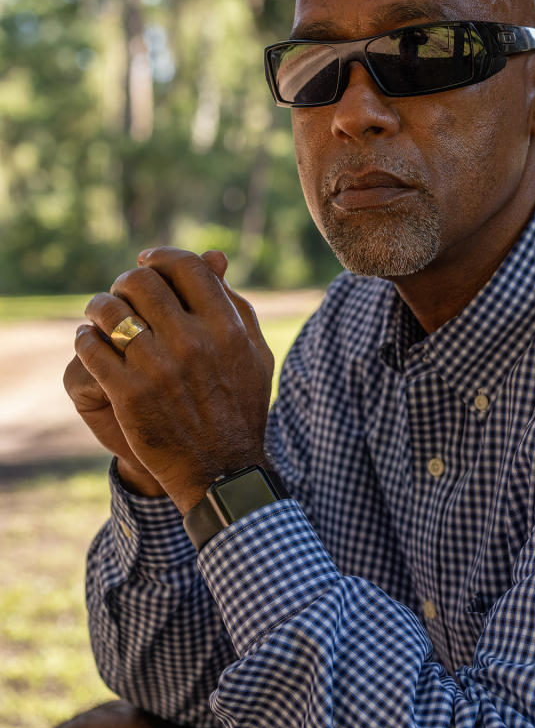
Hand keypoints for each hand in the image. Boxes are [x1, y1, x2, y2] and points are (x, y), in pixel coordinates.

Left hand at [70, 249, 274, 514]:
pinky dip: (86, 339)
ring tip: (99, 315)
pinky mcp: (128, 394)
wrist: (222, 470)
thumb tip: (213, 258)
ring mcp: (158, 369)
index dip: (161, 257)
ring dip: (99, 307)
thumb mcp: (254, 354)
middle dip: (126, 281)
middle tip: (122, 293)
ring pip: (110, 311)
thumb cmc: (241, 408)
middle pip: (143, 282)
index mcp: (227, 328)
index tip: (148, 261)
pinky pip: (92, 348)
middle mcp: (193, 343)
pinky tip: (91, 342)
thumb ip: (236, 303)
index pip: (186, 267)